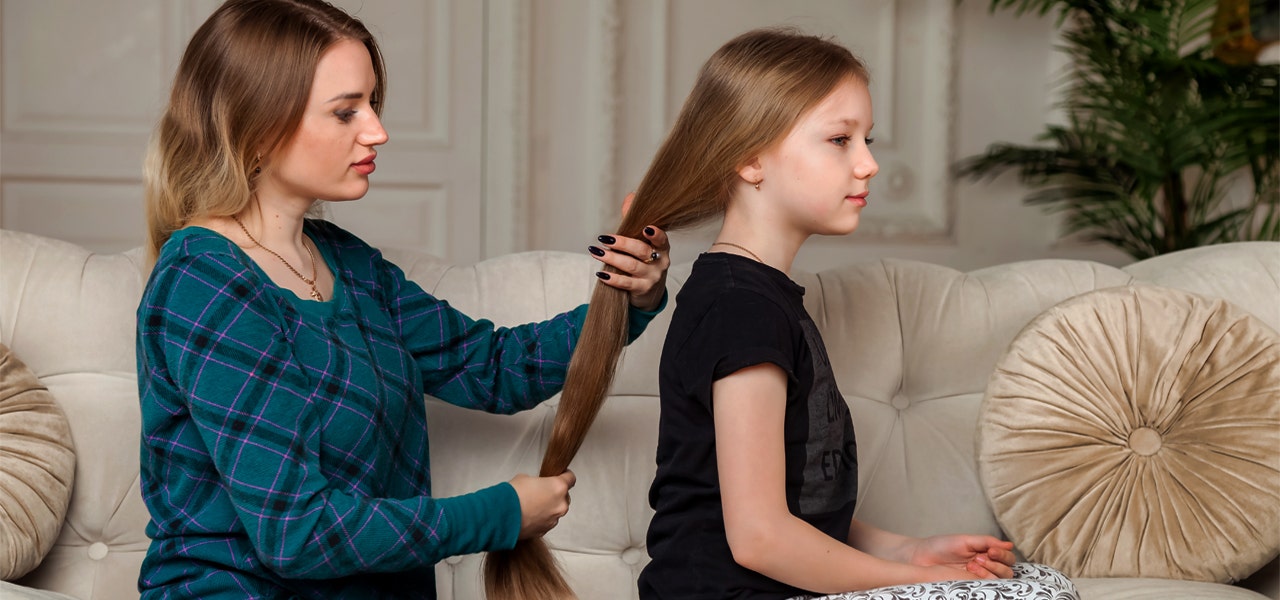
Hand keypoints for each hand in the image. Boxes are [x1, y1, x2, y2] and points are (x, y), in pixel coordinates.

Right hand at [509, 470, 575, 539]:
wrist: (501, 515)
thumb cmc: (512, 496)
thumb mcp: (526, 478)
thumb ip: (539, 482)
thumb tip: (538, 486)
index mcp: (558, 487)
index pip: (571, 478)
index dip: (565, 475)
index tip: (562, 475)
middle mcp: (560, 505)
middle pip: (565, 497)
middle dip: (555, 494)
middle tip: (542, 492)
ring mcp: (553, 519)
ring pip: (556, 511)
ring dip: (548, 508)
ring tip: (533, 505)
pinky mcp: (545, 530)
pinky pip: (547, 522)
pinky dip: (541, 519)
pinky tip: (529, 515)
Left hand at [588, 194, 669, 310]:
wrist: (649, 290)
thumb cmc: (643, 260)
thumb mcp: (642, 240)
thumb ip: (635, 220)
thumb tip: (631, 196)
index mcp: (662, 246)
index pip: (661, 239)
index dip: (655, 234)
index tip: (645, 228)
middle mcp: (660, 261)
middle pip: (641, 250)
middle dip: (622, 244)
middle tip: (604, 239)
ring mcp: (652, 277)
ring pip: (631, 266)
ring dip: (612, 258)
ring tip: (596, 252)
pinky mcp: (643, 289)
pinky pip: (626, 283)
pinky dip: (612, 278)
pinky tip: (601, 273)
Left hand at [909, 534, 1016, 579]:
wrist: (921, 557)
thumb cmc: (942, 546)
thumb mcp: (966, 540)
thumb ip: (987, 542)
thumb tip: (1009, 544)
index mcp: (986, 554)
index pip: (1007, 558)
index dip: (1003, 555)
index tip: (991, 551)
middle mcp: (986, 567)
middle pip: (1008, 571)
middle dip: (997, 564)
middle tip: (978, 558)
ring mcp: (979, 578)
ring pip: (1000, 581)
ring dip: (990, 571)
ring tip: (972, 564)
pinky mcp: (971, 586)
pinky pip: (987, 588)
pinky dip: (984, 579)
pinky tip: (971, 572)